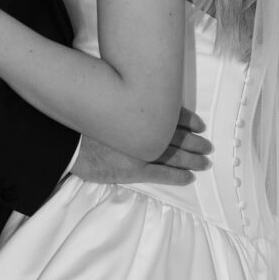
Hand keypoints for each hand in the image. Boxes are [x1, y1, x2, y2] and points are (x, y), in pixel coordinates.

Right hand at [71, 107, 211, 185]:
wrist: (70, 140)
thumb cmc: (86, 119)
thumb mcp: (111, 103)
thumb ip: (130, 104)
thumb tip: (146, 101)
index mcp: (142, 112)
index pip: (173, 114)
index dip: (189, 120)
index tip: (201, 124)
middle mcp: (146, 131)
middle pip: (177, 135)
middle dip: (195, 141)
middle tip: (208, 145)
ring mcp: (142, 151)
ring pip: (175, 155)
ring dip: (192, 159)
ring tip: (205, 161)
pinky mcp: (134, 170)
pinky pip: (162, 174)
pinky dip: (177, 176)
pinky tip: (189, 178)